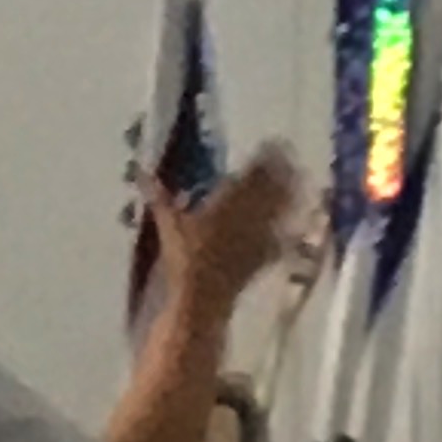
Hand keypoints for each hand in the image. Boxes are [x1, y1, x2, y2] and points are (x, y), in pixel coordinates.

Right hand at [150, 146, 304, 310]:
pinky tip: (294, 225)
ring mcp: (263, 233)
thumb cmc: (183, 259)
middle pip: (274, 185)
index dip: (266, 156)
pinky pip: (282, 237)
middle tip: (289, 159)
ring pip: (284, 207)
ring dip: (292, 194)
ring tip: (299, 183)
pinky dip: (288, 229)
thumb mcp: (168, 226)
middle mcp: (252, 211)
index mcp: (230, 199)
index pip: (255, 171)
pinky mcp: (267, 255)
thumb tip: (142, 172)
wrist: (203, 297)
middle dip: (283, 171)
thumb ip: (160, 198)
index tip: (272, 144)